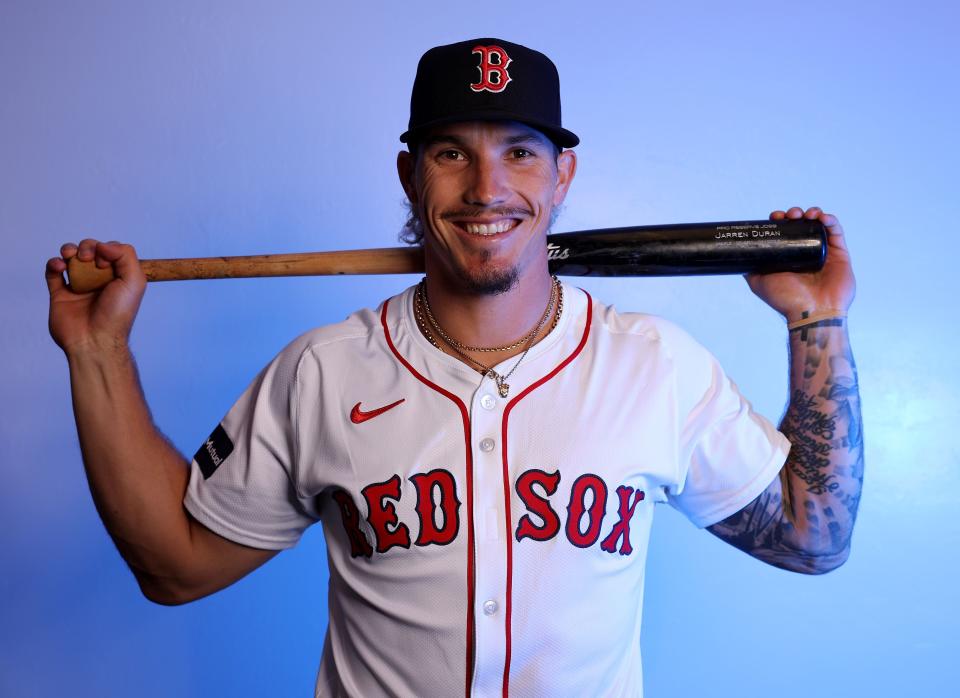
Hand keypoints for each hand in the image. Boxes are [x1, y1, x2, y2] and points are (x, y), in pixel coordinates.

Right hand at [46, 239, 146, 355]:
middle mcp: (99, 280)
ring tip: (71, 256)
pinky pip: (53, 271)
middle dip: (87, 247)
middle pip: (89, 251)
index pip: (110, 251)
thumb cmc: (117, 314)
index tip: (105, 263)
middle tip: (88, 258)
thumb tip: (102, 245)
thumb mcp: (134, 281)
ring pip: (71, 258)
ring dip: (69, 250)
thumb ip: (125, 255)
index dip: (106, 249)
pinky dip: (54, 263)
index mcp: (118, 277)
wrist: (95, 340)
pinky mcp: (60, 294)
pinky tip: (60, 266)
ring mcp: (78, 286)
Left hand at [745, 206, 854, 322]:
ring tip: (807, 214)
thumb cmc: (786, 300)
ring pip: (819, 226)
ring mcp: (823, 253)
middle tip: (791, 215)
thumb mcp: (760, 283)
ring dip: (813, 214)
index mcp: (789, 257)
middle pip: (802, 226)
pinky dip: (831, 221)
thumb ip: (750, 270)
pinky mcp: (840, 255)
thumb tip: (737, 257)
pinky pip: (837, 233)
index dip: (781, 221)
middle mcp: (806, 253)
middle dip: (795, 215)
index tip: (775, 216)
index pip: (785, 233)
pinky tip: (822, 217)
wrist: (810, 312)